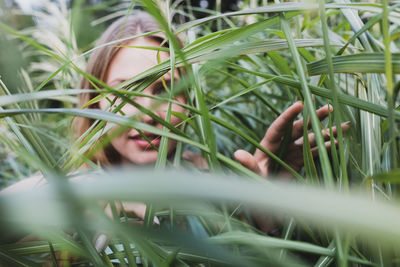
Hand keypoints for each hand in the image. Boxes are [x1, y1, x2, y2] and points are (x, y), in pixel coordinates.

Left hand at [234, 101, 348, 176]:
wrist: (263, 202)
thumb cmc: (253, 187)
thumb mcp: (251, 175)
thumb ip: (248, 164)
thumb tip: (237, 153)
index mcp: (267, 145)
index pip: (279, 126)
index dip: (289, 115)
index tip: (300, 104)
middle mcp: (280, 146)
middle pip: (298, 128)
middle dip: (314, 118)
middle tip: (330, 108)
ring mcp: (291, 153)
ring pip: (310, 140)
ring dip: (325, 133)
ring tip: (343, 126)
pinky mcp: (298, 162)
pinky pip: (313, 153)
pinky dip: (325, 148)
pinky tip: (337, 143)